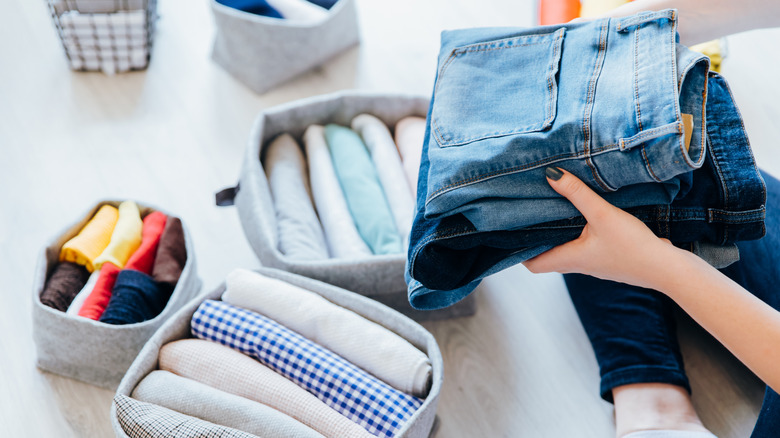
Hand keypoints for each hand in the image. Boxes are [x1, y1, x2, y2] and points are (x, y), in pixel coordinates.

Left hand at [523, 168, 679, 289]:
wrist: (668, 269)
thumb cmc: (633, 247)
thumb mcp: (602, 214)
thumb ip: (577, 194)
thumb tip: (550, 175)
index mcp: (570, 259)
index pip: (533, 264)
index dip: (520, 253)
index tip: (512, 236)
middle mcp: (579, 266)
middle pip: (549, 257)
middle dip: (538, 240)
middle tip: (530, 219)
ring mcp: (596, 265)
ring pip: (569, 252)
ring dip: (560, 237)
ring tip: (554, 214)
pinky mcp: (612, 260)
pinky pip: (588, 250)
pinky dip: (580, 237)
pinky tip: (587, 220)